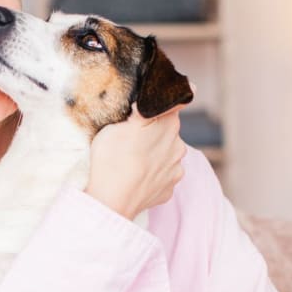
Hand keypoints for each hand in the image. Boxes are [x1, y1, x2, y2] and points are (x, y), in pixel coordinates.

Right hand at [84, 104, 187, 219]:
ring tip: (131, 163)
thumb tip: (181, 90)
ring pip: (165, 156)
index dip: (155, 107)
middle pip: (167, 132)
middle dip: (153, 134)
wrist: (110, 201)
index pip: (170, 106)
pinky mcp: (168, 191)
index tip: (140, 114)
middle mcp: (179, 147)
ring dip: (153, 156)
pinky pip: (161, 178)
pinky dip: (151, 177)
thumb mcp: (124, 123)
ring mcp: (175, 171)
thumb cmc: (112, 159)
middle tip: (129, 141)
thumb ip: (151, 107)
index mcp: (170, 124)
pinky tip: (135, 178)